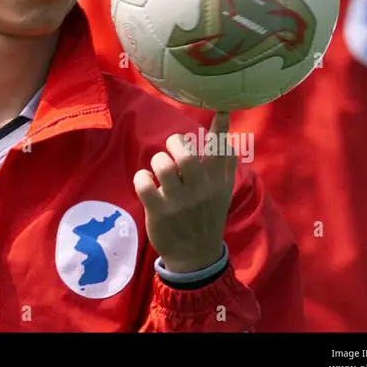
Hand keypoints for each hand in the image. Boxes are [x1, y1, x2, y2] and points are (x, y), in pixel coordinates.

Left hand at [134, 112, 236, 272]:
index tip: (219, 109)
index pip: (221, 152)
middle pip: (186, 156)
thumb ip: (223, 159)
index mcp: (217, 183)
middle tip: (172, 148)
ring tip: (159, 167)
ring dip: (158, 160)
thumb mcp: (221, 190)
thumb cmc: (206, 214)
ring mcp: (178, 202)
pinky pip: (145, 183)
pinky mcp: (158, 212)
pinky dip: (142, 177)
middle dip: (175, 143)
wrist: (195, 256)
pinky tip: (146, 181)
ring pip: (164, 166)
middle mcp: (200, 191)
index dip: (220, 129)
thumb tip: (224, 120)